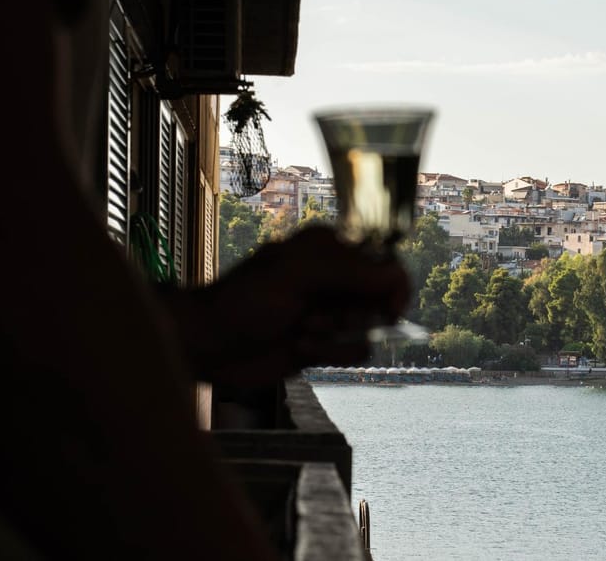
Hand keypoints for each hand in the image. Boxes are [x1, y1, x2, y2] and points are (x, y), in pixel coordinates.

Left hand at [170, 225, 410, 384]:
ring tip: (302, 330)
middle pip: (382, 299)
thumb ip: (347, 270)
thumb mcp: (295, 274)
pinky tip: (300, 347)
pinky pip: (356, 352)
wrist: (210, 345)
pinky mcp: (326, 345)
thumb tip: (395, 276)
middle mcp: (336, 280)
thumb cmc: (242, 301)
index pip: (385, 264)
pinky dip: (333, 354)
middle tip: (320, 317)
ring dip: (338, 335)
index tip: (390, 310)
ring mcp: (332, 313)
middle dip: (356, 314)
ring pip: (370, 329)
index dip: (394, 287)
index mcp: (330, 251)